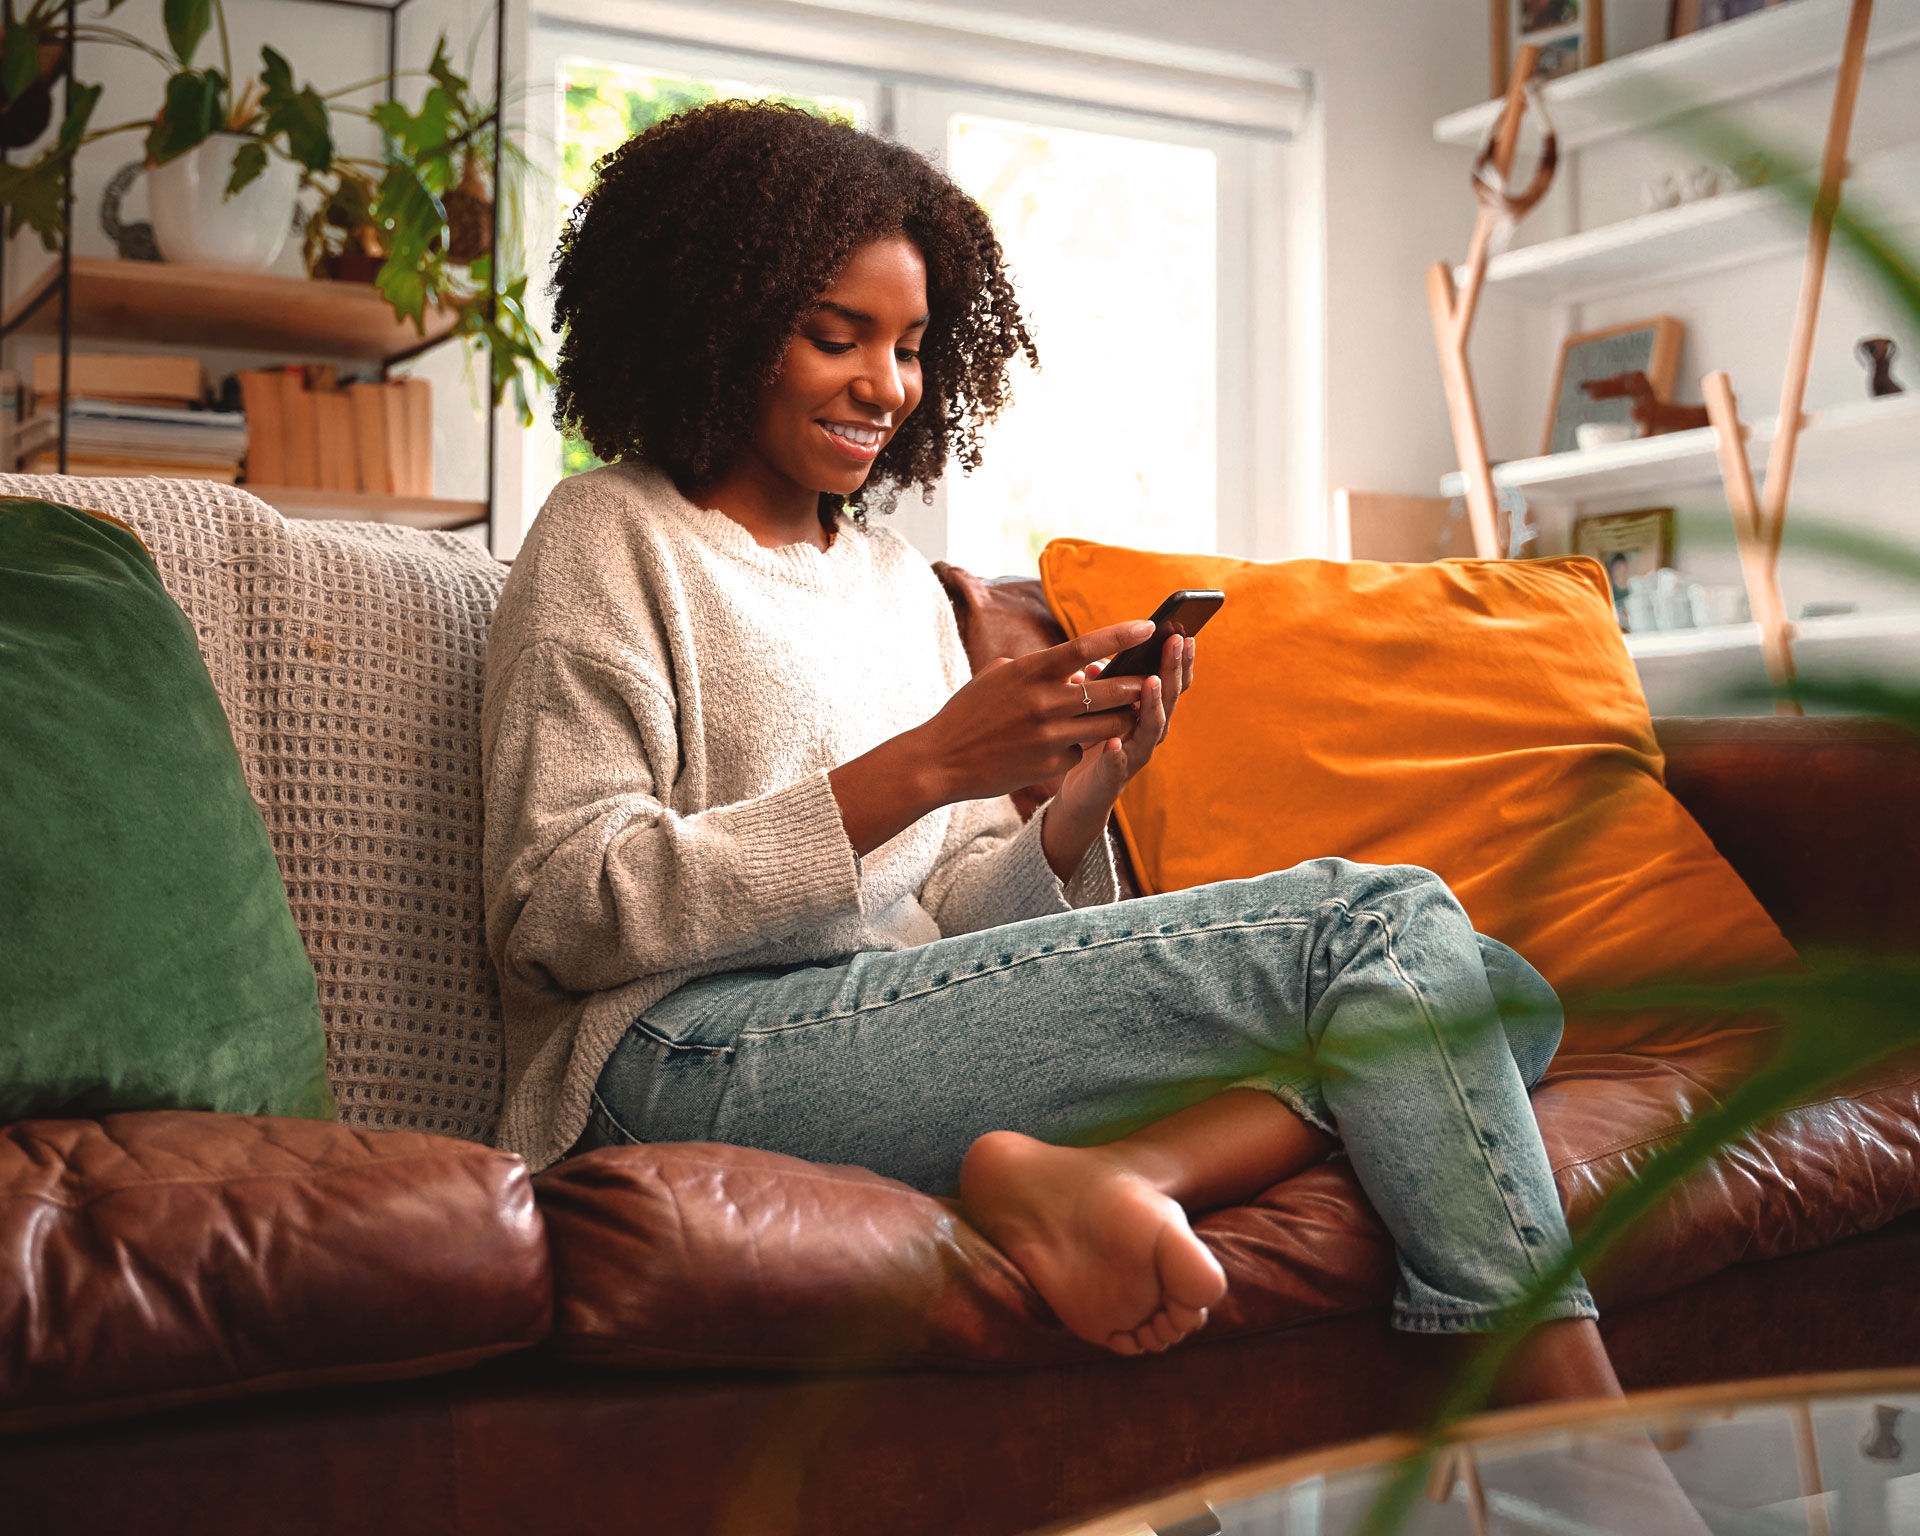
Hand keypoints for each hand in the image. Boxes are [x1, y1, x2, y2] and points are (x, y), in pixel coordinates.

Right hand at [916, 619, 1156, 802]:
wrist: (941, 760)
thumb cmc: (969, 712)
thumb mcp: (998, 677)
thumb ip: (1037, 669)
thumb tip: (1074, 670)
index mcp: (1030, 672)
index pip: (1085, 647)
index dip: (1121, 635)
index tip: (1148, 625)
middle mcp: (1043, 702)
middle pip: (1109, 689)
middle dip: (1136, 684)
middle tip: (1151, 679)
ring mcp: (1048, 736)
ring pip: (1107, 724)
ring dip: (1122, 717)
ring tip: (1128, 711)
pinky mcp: (1049, 766)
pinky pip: (1081, 751)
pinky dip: (1079, 746)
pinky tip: (1064, 746)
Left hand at [1041, 631, 1195, 879]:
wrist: (1084, 794)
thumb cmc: (1095, 742)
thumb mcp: (1099, 708)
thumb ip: (1102, 688)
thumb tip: (1095, 663)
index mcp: (1148, 712)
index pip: (1171, 682)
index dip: (1179, 660)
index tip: (1184, 632)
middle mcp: (1149, 732)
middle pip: (1169, 698)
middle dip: (1174, 669)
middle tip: (1178, 642)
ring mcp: (1135, 755)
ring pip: (1151, 728)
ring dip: (1154, 704)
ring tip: (1152, 682)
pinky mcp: (1113, 777)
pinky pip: (1116, 765)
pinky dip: (1116, 754)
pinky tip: (1112, 742)